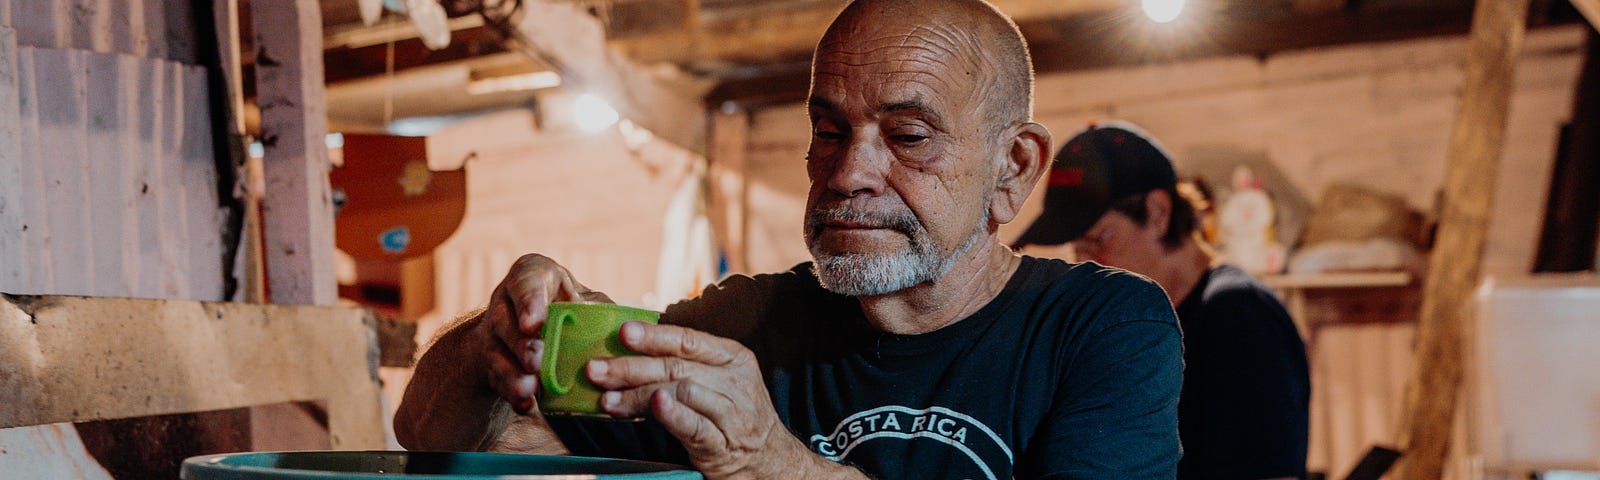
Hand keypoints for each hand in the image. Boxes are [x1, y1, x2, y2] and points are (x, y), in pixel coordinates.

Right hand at [479, 254, 608, 413]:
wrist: (528, 328)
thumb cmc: (567, 307)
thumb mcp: (584, 299)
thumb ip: (600, 309)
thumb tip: (632, 328)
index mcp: (532, 276)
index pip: (526, 281)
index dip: (529, 301)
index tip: (534, 323)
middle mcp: (505, 302)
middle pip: (506, 321)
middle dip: (522, 343)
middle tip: (537, 360)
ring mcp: (493, 334)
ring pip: (496, 352)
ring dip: (512, 372)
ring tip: (529, 387)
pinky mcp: (490, 363)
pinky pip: (496, 378)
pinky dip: (510, 392)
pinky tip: (524, 403)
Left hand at [585, 322, 851, 478]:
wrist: (770, 459)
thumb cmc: (732, 413)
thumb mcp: (719, 380)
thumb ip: (684, 364)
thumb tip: (627, 349)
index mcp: (732, 357)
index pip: (688, 340)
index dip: (654, 335)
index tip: (622, 332)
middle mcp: (735, 381)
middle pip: (677, 368)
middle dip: (631, 368)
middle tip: (596, 370)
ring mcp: (732, 414)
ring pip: (682, 394)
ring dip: (639, 396)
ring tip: (607, 400)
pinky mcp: (724, 445)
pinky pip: (696, 427)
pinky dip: (673, 415)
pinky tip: (655, 407)